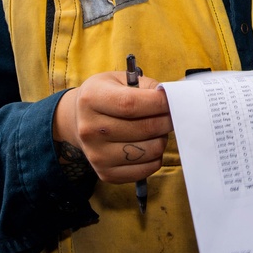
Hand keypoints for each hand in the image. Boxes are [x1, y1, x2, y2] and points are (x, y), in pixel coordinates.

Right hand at [52, 71, 172, 183]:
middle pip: (144, 128)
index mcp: (92, 99)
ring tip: (157, 129)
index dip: (159, 102)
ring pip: (149, 150)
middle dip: (167, 120)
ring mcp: (96, 155)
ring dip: (162, 138)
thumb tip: (174, 97)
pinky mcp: (105, 173)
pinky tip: (149, 144)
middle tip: (172, 114)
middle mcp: (90, 129)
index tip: (173, 99)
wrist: (79, 120)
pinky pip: (145, 169)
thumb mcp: (121, 80)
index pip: (131, 104)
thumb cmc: (107, 95)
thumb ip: (147, 86)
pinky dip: (156, 157)